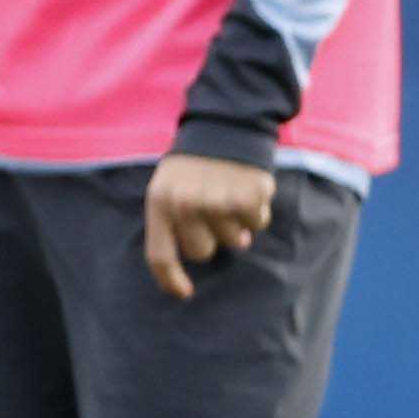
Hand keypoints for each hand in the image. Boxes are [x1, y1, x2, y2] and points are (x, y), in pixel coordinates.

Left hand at [139, 152, 273, 301]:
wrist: (225, 124)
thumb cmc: (194, 165)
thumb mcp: (168, 187)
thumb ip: (173, 222)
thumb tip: (199, 261)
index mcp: (160, 202)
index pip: (160, 255)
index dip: (171, 280)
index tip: (184, 293)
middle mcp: (186, 204)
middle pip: (202, 251)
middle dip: (211, 237)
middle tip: (215, 213)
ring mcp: (217, 200)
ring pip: (234, 239)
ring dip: (237, 223)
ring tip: (231, 195)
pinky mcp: (247, 195)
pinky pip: (258, 222)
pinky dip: (258, 211)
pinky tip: (249, 190)